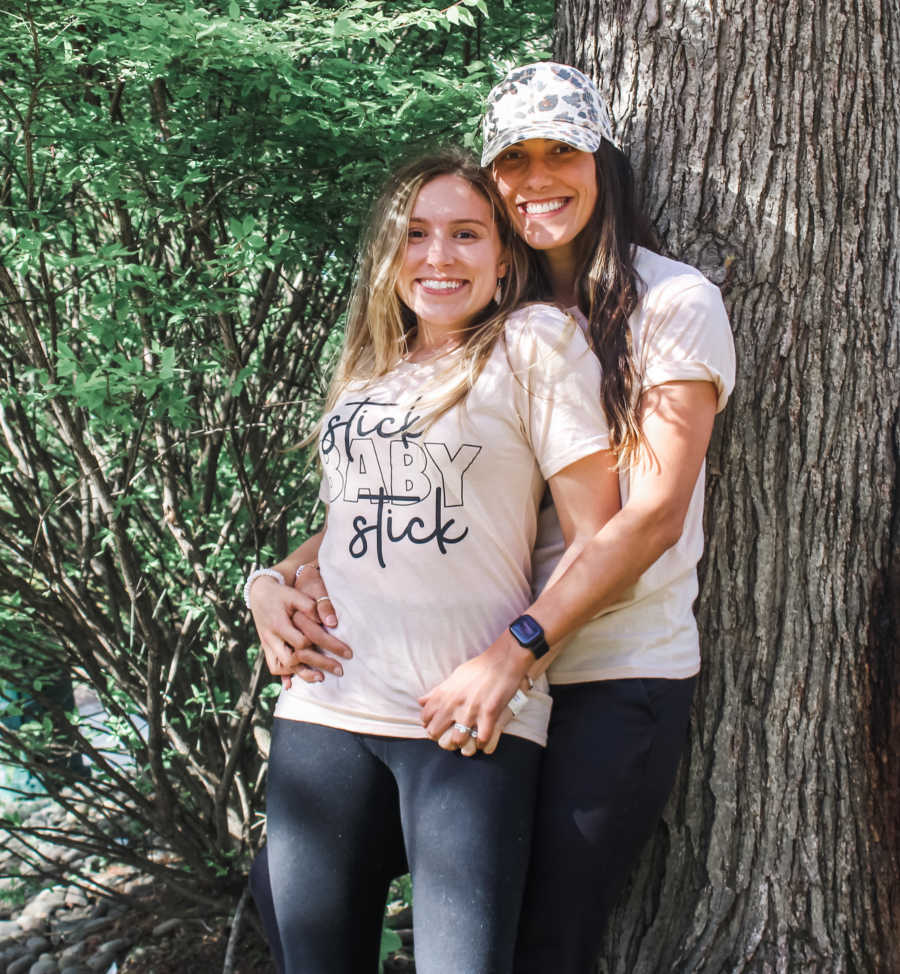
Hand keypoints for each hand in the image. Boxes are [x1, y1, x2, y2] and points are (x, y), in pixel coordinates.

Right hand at [249, 574, 350, 688]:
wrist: (258, 592)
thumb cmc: (281, 593)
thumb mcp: (295, 595)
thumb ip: (311, 607)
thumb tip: (331, 622)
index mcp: (279, 624)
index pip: (301, 642)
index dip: (320, 646)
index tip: (341, 649)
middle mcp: (271, 637)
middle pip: (292, 659)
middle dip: (317, 665)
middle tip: (340, 670)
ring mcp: (267, 644)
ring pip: (280, 666)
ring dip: (300, 674)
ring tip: (321, 677)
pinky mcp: (267, 647)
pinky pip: (273, 665)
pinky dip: (284, 675)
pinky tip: (293, 684)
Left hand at [419, 632, 532, 753]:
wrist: (502, 662)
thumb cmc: (478, 668)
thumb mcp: (453, 676)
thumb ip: (436, 692)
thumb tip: (421, 701)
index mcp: (443, 693)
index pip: (425, 717)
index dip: (429, 723)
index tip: (437, 725)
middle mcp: (453, 703)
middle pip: (434, 733)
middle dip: (440, 737)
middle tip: (450, 736)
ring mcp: (470, 711)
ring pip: (457, 740)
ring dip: (462, 743)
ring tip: (467, 740)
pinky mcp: (488, 715)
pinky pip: (482, 740)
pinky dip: (482, 743)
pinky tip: (483, 740)